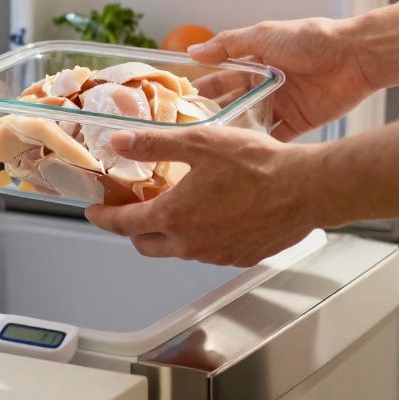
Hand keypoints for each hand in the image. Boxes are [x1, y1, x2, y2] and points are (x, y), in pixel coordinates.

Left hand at [84, 127, 328, 266]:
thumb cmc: (255, 164)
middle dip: (132, 229)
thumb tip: (118, 143)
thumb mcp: (199, 142)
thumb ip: (154, 143)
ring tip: (174, 207)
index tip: (93, 212)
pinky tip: (211, 215)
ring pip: (178, 249)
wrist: (305, 188)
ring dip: (168, 233)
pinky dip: (199, 237)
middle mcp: (190, 244)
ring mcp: (216, 255)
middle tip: (131, 209)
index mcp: (173, 217)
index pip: (124, 224)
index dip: (104, 218)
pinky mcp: (240, 257)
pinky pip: (208, 251)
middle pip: (146, 244)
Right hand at [189, 19, 375, 140]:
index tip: (179, 101)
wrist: (353, 57)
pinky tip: (240, 153)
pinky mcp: (298, 123)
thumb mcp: (264, 35)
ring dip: (233, 131)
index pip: (222, 77)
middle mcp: (266, 84)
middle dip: (212, 114)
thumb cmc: (309, 39)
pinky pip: (274, 137)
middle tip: (187, 129)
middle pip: (233, 102)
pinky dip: (259, 144)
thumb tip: (193, 51)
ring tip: (209, 145)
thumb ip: (228, 44)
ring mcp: (281, 105)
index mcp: (256, 62)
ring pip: (250, 122)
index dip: (203, 88)